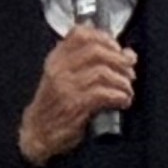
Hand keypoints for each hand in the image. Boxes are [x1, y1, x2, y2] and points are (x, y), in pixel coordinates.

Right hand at [18, 26, 136, 164]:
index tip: (118, 49)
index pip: (80, 34)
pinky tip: (122, 101)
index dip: (105, 38)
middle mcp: (58, 69)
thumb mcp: (66, 77)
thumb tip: (127, 54)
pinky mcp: (73, 106)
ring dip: (122, 81)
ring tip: (126, 90)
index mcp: (57, 58)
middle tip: (129, 72)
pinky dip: (118, 96)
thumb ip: (92, 63)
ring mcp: (64, 88)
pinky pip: (102, 94)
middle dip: (119, 60)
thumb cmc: (56, 105)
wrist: (37, 132)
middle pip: (96, 51)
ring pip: (102, 73)